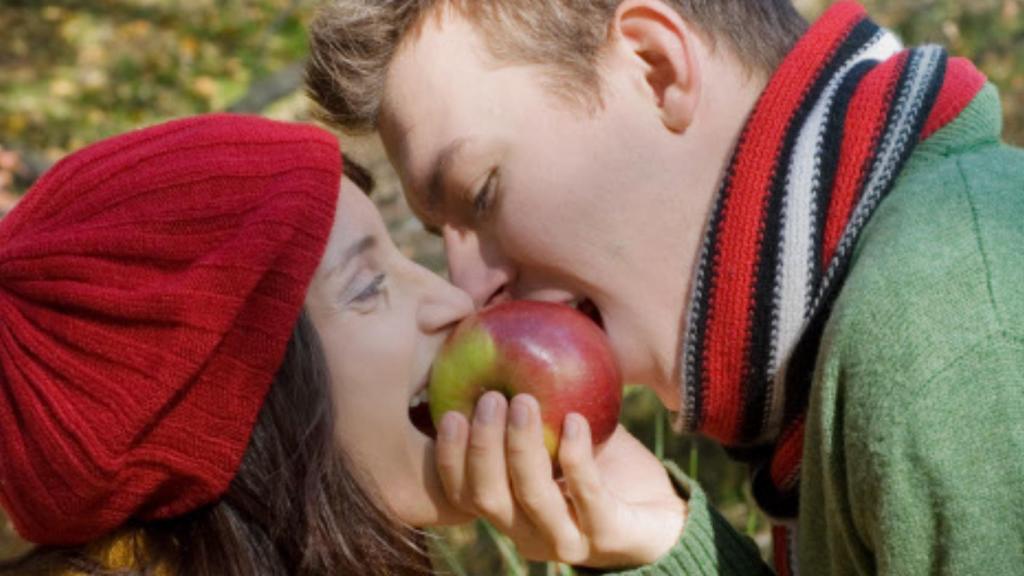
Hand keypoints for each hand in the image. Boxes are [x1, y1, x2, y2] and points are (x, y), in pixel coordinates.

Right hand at [435, 391, 686, 567]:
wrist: (661, 515)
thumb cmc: (604, 470)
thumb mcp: (562, 434)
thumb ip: (534, 407)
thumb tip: (505, 343)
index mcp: (509, 511)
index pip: (462, 495)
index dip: (449, 458)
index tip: (449, 413)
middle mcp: (529, 534)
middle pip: (487, 498)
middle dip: (483, 447)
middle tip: (490, 398)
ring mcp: (567, 540)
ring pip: (531, 497)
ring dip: (521, 447)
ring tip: (523, 401)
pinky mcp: (607, 536)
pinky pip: (586, 495)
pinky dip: (575, 456)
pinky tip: (575, 421)